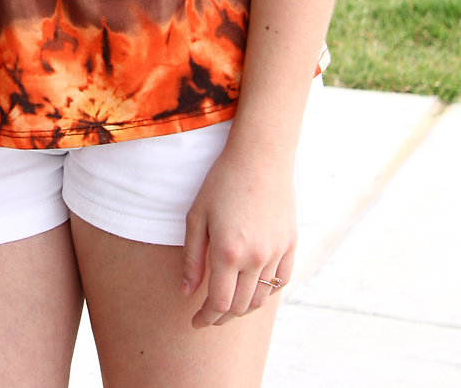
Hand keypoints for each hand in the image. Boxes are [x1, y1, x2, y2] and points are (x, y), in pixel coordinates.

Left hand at [180, 138, 295, 327]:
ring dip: (243, 308)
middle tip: (209, 316)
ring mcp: (276, 253)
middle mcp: (255, 259)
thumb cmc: (221, 181)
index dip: (206, 318)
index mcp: (228, 253)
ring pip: (261, 298)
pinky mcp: (291, 245)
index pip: (218, 303)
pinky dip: (267, 292)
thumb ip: (192, 258)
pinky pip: (281, 281)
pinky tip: (254, 289)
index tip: (195, 322)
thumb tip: (187, 292)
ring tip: (229, 305)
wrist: (260, 156)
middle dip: (222, 317)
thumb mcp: (197, 215)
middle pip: (240, 306)